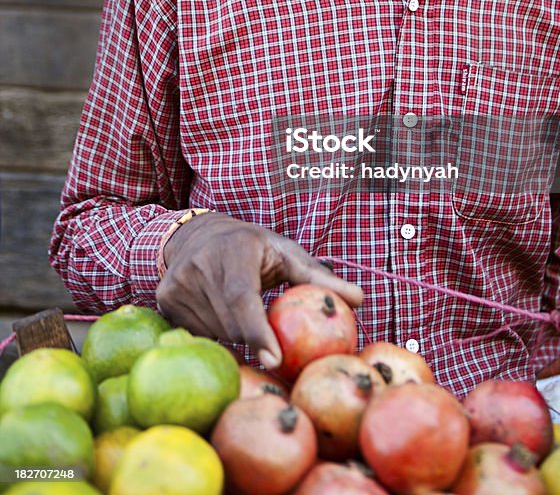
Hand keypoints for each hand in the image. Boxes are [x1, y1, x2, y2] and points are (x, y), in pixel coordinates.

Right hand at [155, 214, 362, 369]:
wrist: (199, 234)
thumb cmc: (253, 247)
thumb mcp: (286, 254)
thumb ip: (319, 277)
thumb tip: (361, 299)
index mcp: (233, 250)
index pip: (242, 298)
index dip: (258, 330)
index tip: (274, 359)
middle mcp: (199, 264)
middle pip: (231, 324)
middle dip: (254, 336)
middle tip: (269, 335)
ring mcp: (177, 283)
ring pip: (214, 334)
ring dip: (235, 337)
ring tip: (244, 316)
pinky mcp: (164, 299)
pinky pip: (196, 335)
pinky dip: (215, 336)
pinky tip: (221, 319)